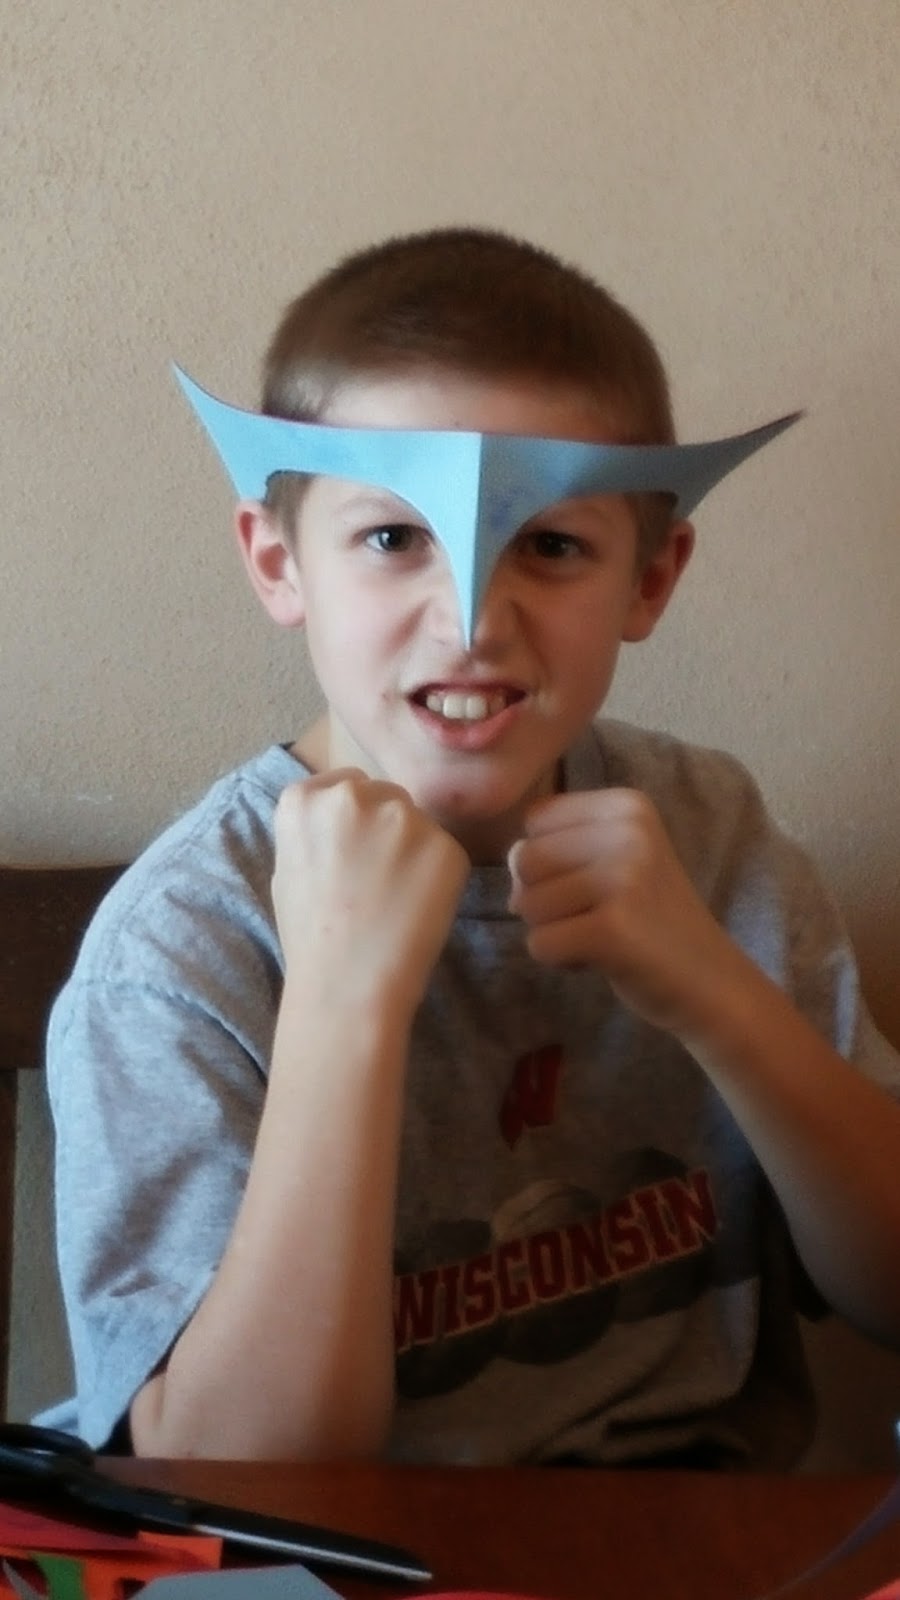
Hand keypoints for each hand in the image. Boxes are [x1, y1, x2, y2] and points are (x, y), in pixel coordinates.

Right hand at [273, 769, 469, 1016]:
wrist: (346, 984)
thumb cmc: (310, 936)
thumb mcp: (287, 868)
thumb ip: (315, 830)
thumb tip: (340, 816)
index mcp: (305, 799)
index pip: (345, 784)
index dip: (355, 820)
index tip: (354, 852)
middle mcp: (353, 795)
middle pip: (385, 795)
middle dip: (385, 828)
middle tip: (377, 879)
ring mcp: (403, 817)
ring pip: (418, 822)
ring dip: (414, 848)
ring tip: (396, 897)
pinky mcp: (446, 844)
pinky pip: (446, 851)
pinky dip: (439, 875)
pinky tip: (418, 907)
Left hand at [508, 787, 740, 1036]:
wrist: (710, 982)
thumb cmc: (651, 920)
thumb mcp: (614, 859)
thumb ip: (556, 845)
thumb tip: (511, 867)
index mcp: (627, 805)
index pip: (534, 820)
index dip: (548, 860)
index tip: (596, 883)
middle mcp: (628, 831)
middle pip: (524, 860)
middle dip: (545, 899)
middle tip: (598, 915)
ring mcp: (623, 878)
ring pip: (526, 903)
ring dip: (555, 931)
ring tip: (604, 934)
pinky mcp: (612, 929)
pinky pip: (540, 943)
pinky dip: (561, 960)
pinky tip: (604, 958)